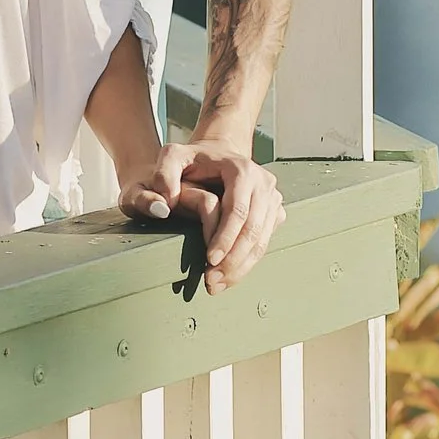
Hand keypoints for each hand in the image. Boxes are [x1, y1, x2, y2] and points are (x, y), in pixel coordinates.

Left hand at [125, 140, 284, 294]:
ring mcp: (272, 197)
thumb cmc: (194, 158)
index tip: (209, 260)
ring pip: (262, 240)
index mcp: (242, 170)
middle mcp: (263, 183)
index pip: (238, 211)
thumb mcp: (172, 156)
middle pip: (253, 229)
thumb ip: (163, 173)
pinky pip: (264, 241)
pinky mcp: (274, 211)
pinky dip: (248, 262)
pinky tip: (230, 275)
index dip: (225, 238)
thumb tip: (166, 201)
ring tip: (217, 284)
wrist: (218, 154)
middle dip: (233, 260)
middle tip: (212, 281)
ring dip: (241, 266)